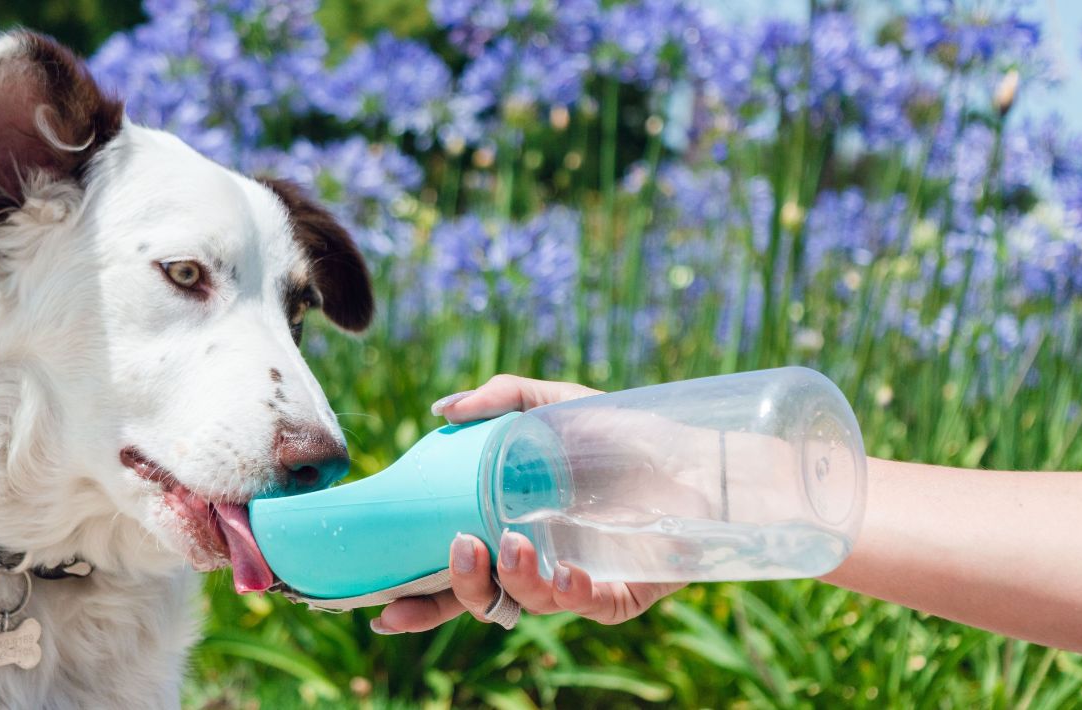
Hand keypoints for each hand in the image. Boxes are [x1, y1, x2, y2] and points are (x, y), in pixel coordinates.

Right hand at [369, 375, 685, 633]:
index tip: (383, 606)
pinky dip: (568, 594)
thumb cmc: (624, 431)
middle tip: (461, 548)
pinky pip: (584, 607)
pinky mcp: (618, 596)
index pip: (454, 570)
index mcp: (507, 527)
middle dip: (455, 589)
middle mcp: (534, 563)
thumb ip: (502, 397)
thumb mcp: (557, 404)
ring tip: (517, 543)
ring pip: (524, 605)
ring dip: (512, 580)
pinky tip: (565, 574)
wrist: (699, 454)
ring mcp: (573, 583)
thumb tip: (441, 409)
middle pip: (478, 598)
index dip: (416, 597)